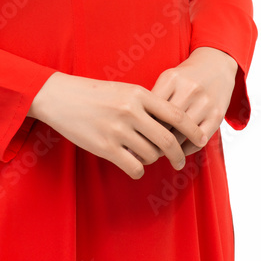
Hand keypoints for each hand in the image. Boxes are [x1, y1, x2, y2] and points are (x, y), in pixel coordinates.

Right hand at [28, 72, 207, 179]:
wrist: (60, 97)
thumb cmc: (95, 94)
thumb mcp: (125, 90)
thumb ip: (147, 105)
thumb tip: (171, 127)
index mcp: (139, 94)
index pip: (175, 114)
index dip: (192, 130)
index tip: (200, 140)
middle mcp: (131, 111)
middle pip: (167, 139)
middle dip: (178, 154)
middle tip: (180, 161)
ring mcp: (118, 129)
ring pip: (151, 155)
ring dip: (153, 160)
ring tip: (145, 156)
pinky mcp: (105, 147)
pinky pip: (134, 166)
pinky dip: (138, 169)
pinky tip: (133, 165)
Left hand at [145, 47, 238, 158]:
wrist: (216, 65)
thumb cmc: (185, 77)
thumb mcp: (168, 79)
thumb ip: (154, 97)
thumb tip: (135, 125)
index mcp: (172, 78)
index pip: (152, 108)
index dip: (142, 125)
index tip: (135, 137)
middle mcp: (189, 89)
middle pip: (166, 122)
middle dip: (154, 139)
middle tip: (144, 150)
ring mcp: (205, 102)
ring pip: (183, 134)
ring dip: (170, 148)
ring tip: (159, 154)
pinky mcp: (218, 115)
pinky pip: (200, 139)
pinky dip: (187, 149)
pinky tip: (179, 151)